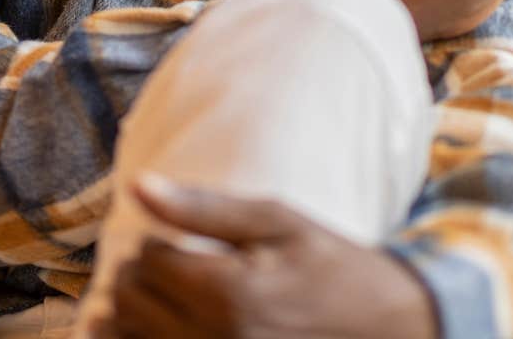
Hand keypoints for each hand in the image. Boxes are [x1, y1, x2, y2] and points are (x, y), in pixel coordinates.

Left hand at [94, 175, 438, 338]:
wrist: (385, 329)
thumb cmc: (331, 268)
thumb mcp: (277, 223)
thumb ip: (203, 208)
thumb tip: (138, 187)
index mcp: (227, 293)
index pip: (145, 260)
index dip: (154, 243)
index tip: (179, 242)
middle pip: (127, 303)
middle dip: (136, 278)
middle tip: (167, 267)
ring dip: (130, 316)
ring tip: (161, 299)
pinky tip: (161, 328)